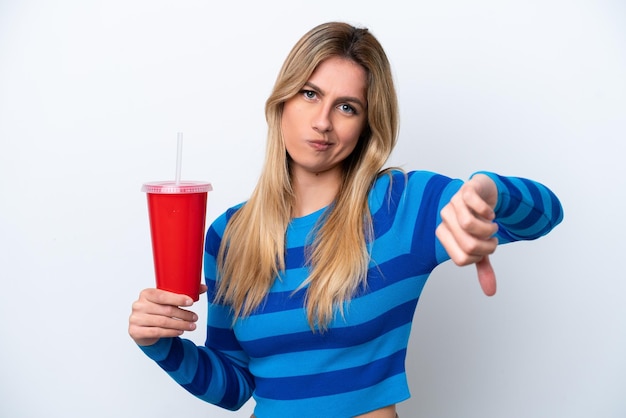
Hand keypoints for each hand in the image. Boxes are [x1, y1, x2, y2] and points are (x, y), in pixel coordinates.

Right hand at [128, 285, 207, 345]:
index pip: (162, 295)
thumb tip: (204, 288)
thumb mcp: (168, 301)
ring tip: (191, 326)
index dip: (178, 299)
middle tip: (195, 317)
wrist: (143, 328)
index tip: (191, 302)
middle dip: (183, 314)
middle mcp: (138, 305)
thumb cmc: (157, 311)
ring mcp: (135, 319)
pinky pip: (157, 332)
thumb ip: (184, 293)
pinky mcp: (135, 331)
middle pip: (165, 310)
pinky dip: (171, 332)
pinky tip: (180, 332)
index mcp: (146, 293)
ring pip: (163, 322)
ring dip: (180, 325)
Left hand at [436, 174, 498, 295]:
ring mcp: (454, 202)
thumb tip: (490, 292)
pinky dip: (486, 211)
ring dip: (488, 229)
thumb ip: (482, 266)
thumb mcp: (480, 244)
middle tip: (493, 238)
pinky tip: (490, 212)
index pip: (461, 259)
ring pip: (468, 224)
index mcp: (444, 234)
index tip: (485, 248)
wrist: (483, 192)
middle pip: (468, 244)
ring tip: (492, 225)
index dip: (479, 257)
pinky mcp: (465, 189)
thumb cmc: (478, 220)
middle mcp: (446, 218)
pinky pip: (472, 202)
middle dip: (488, 245)